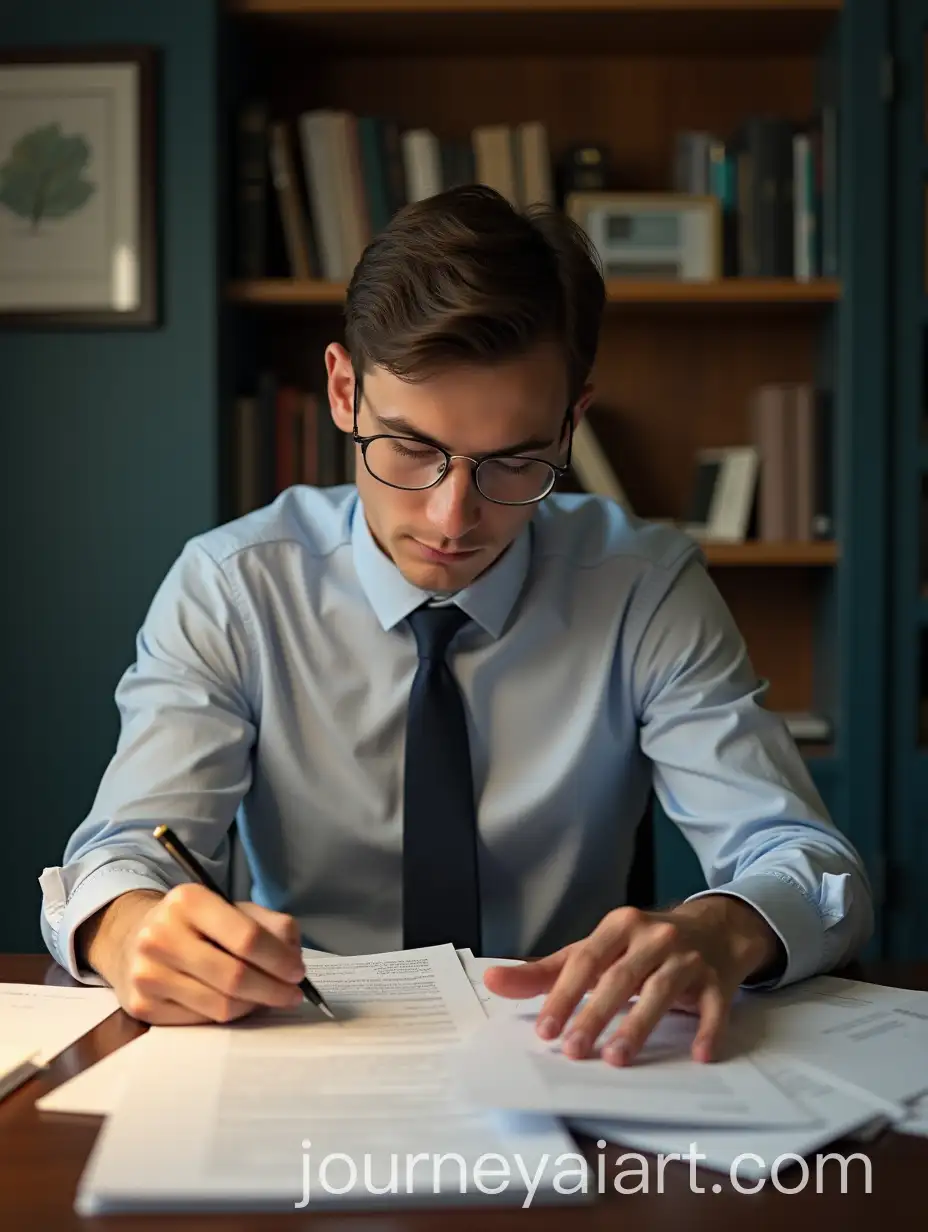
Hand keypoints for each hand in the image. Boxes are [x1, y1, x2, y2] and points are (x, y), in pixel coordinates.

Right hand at [80, 885, 308, 1024]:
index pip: (247, 937)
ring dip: (254, 1005)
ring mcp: (148, 973)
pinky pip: (202, 1021)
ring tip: (266, 997)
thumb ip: (270, 924)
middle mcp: (161, 935)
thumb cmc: (194, 924)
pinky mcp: (142, 1005)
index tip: (298, 972)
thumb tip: (293, 956)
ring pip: (221, 1005)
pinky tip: (235, 1002)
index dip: (280, 959)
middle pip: (235, 976)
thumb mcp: (231, 908)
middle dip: (273, 990)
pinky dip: (227, 1015)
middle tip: (292, 994)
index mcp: (189, 901)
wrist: (132, 939)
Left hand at [483, 897, 781, 1065]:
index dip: (563, 995)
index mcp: (618, 926)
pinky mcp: (718, 980)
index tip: (545, 1031)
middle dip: (595, 1015)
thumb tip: (494, 982)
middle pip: (620, 977)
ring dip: (638, 1025)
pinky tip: (698, 1054)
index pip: (585, 961)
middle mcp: (654, 936)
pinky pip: (713, 1006)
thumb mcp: (596, 951)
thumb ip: (547, 971)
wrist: (715, 929)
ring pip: (661, 990)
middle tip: (573, 1051)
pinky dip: (706, 1029)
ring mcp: (688, 957)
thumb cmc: (642, 946)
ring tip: (617, 1058)